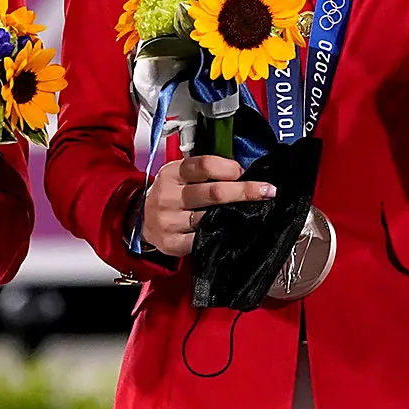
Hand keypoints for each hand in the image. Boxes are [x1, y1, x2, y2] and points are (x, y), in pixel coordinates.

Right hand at [141, 154, 275, 257]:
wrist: (139, 219)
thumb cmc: (170, 194)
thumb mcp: (180, 174)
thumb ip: (206, 172)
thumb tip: (243, 172)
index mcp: (173, 174)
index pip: (202, 165)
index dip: (228, 167)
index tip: (244, 171)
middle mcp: (169, 196)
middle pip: (212, 192)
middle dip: (244, 191)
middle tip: (268, 190)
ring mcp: (169, 221)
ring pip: (209, 218)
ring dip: (237, 215)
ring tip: (256, 211)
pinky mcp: (172, 243)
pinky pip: (202, 241)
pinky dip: (221, 236)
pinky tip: (235, 232)